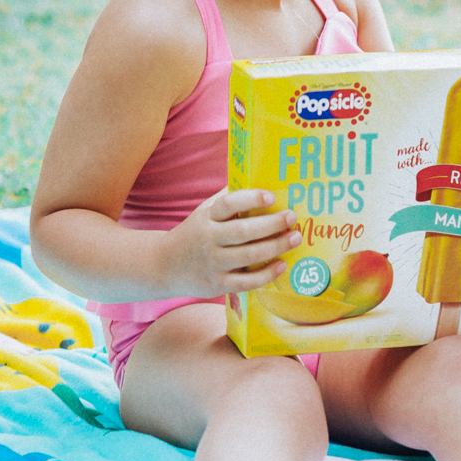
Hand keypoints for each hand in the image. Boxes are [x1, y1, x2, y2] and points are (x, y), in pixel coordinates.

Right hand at [163, 189, 301, 299]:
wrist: (164, 265)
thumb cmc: (195, 233)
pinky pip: (246, 281)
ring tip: (295, 237)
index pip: (228, 204)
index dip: (250, 199)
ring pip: (249, 256)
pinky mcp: (218, 284)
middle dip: (272, 224)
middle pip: (244, 231)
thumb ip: (226, 198)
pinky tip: (282, 265)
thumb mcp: (204, 212)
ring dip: (276, 246)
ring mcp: (214, 263)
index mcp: (207, 217)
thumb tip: (256, 176)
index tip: (271, 196)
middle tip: (292, 217)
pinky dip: (267, 274)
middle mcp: (209, 239)